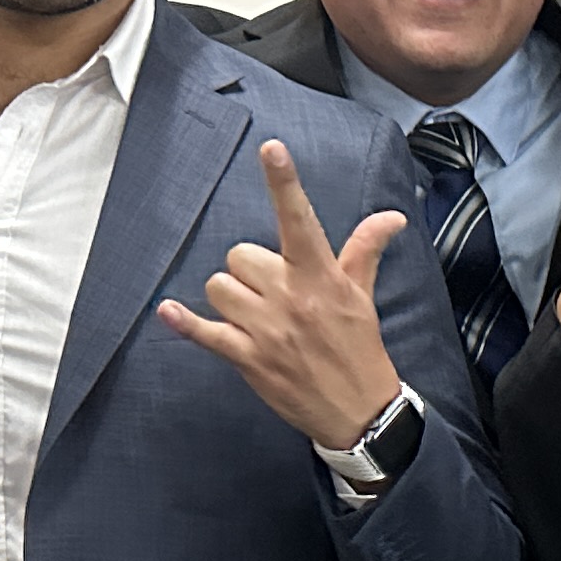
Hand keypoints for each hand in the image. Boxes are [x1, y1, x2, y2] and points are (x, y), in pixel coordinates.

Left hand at [154, 141, 404, 446]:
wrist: (360, 411)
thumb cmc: (359, 349)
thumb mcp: (363, 297)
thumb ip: (365, 251)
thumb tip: (392, 217)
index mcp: (321, 276)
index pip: (299, 218)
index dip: (284, 182)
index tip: (271, 149)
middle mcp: (291, 297)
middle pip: (240, 255)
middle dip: (251, 271)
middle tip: (273, 293)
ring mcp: (267, 329)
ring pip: (220, 287)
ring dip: (231, 297)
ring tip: (256, 316)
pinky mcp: (248, 358)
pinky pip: (204, 331)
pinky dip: (185, 322)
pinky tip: (168, 310)